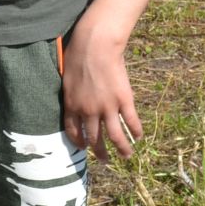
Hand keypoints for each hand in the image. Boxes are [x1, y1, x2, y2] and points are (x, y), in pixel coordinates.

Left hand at [62, 14, 142, 161]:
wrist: (96, 45)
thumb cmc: (77, 55)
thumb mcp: (66, 78)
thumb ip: (70, 95)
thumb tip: (73, 102)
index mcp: (72, 106)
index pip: (74, 131)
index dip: (79, 142)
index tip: (84, 147)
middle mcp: (89, 112)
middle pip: (95, 138)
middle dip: (100, 152)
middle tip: (105, 160)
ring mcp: (108, 107)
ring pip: (115, 136)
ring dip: (121, 149)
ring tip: (126, 157)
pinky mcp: (124, 100)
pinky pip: (131, 121)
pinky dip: (136, 130)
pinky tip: (139, 137)